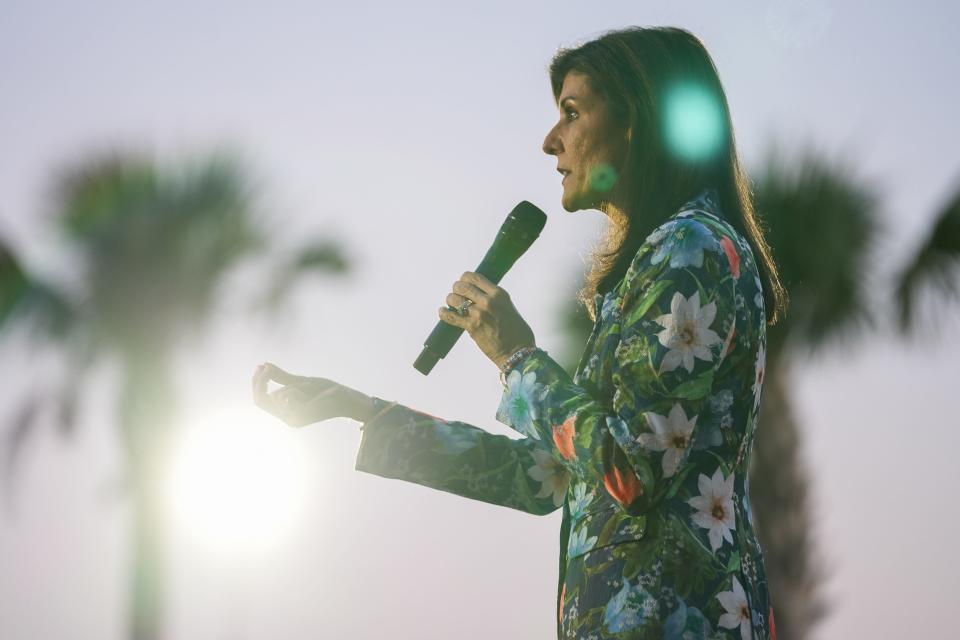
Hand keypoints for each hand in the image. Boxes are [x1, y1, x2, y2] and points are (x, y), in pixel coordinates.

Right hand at [251, 362, 374, 427]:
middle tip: (266, 367)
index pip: (260, 401)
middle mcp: (287, 419)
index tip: (260, 366)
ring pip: (279, 395)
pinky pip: (290, 395)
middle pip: (262, 400)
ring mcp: (294, 420)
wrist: (346, 399)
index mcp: (286, 412)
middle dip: (262, 382)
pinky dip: (301, 388)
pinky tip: (315, 392)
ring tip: (311, 387)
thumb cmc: (326, 391)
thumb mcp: (301, 381)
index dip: (256, 383)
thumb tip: (263, 365)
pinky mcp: (302, 416)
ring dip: (294, 386)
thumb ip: (282, 377)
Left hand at [437, 271, 535, 368]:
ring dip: (451, 301)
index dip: (465, 278)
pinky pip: (450, 317)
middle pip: (462, 286)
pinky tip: (442, 311)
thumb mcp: (508, 306)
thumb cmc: (517, 331)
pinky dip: (443, 313)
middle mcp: (488, 301)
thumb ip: (494, 299)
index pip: (475, 277)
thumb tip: (479, 294)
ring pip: (454, 299)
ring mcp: (479, 314)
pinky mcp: (471, 327)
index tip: (463, 282)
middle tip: (457, 294)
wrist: (517, 351)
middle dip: (456, 289)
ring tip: (452, 305)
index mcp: (499, 294)